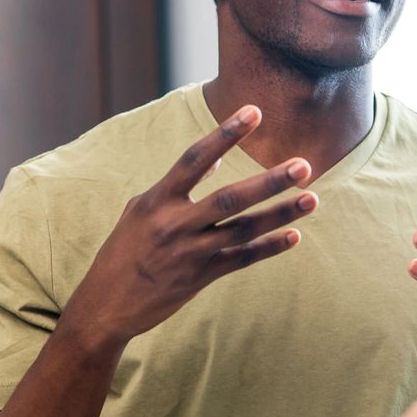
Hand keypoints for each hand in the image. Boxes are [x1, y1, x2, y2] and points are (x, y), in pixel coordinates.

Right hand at [59, 105, 317, 349]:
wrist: (104, 306)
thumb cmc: (125, 249)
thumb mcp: (141, 210)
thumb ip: (178, 185)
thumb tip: (217, 159)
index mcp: (157, 200)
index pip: (195, 159)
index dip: (225, 133)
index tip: (254, 111)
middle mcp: (173, 224)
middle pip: (230, 198)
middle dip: (270, 182)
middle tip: (304, 166)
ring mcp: (188, 253)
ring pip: (243, 230)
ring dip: (280, 214)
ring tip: (312, 198)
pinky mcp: (199, 278)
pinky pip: (241, 260)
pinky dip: (269, 248)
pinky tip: (294, 236)